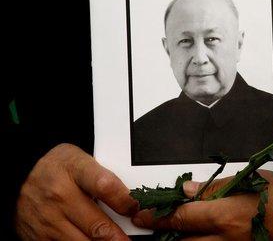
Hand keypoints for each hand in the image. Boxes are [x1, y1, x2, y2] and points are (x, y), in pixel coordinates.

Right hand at [15, 143, 137, 239]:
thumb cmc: (55, 167)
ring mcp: (49, 221)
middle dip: (118, 238)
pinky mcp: (39, 239)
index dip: (125, 202)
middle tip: (130, 240)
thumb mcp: (80, 159)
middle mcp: (60, 197)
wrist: (16, 176)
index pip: (105, 186)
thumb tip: (130, 202)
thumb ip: (105, 177)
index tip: (136, 210)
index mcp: (74, 170)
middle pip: (98, 226)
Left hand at [132, 169, 272, 240]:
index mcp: (225, 216)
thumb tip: (187, 191)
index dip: (158, 217)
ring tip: (174, 232)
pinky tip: (200, 236)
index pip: (181, 217)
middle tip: (151, 226)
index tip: (142, 215)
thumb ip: (212, 190)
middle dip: (165, 235)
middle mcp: (225, 239)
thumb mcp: (242, 182)